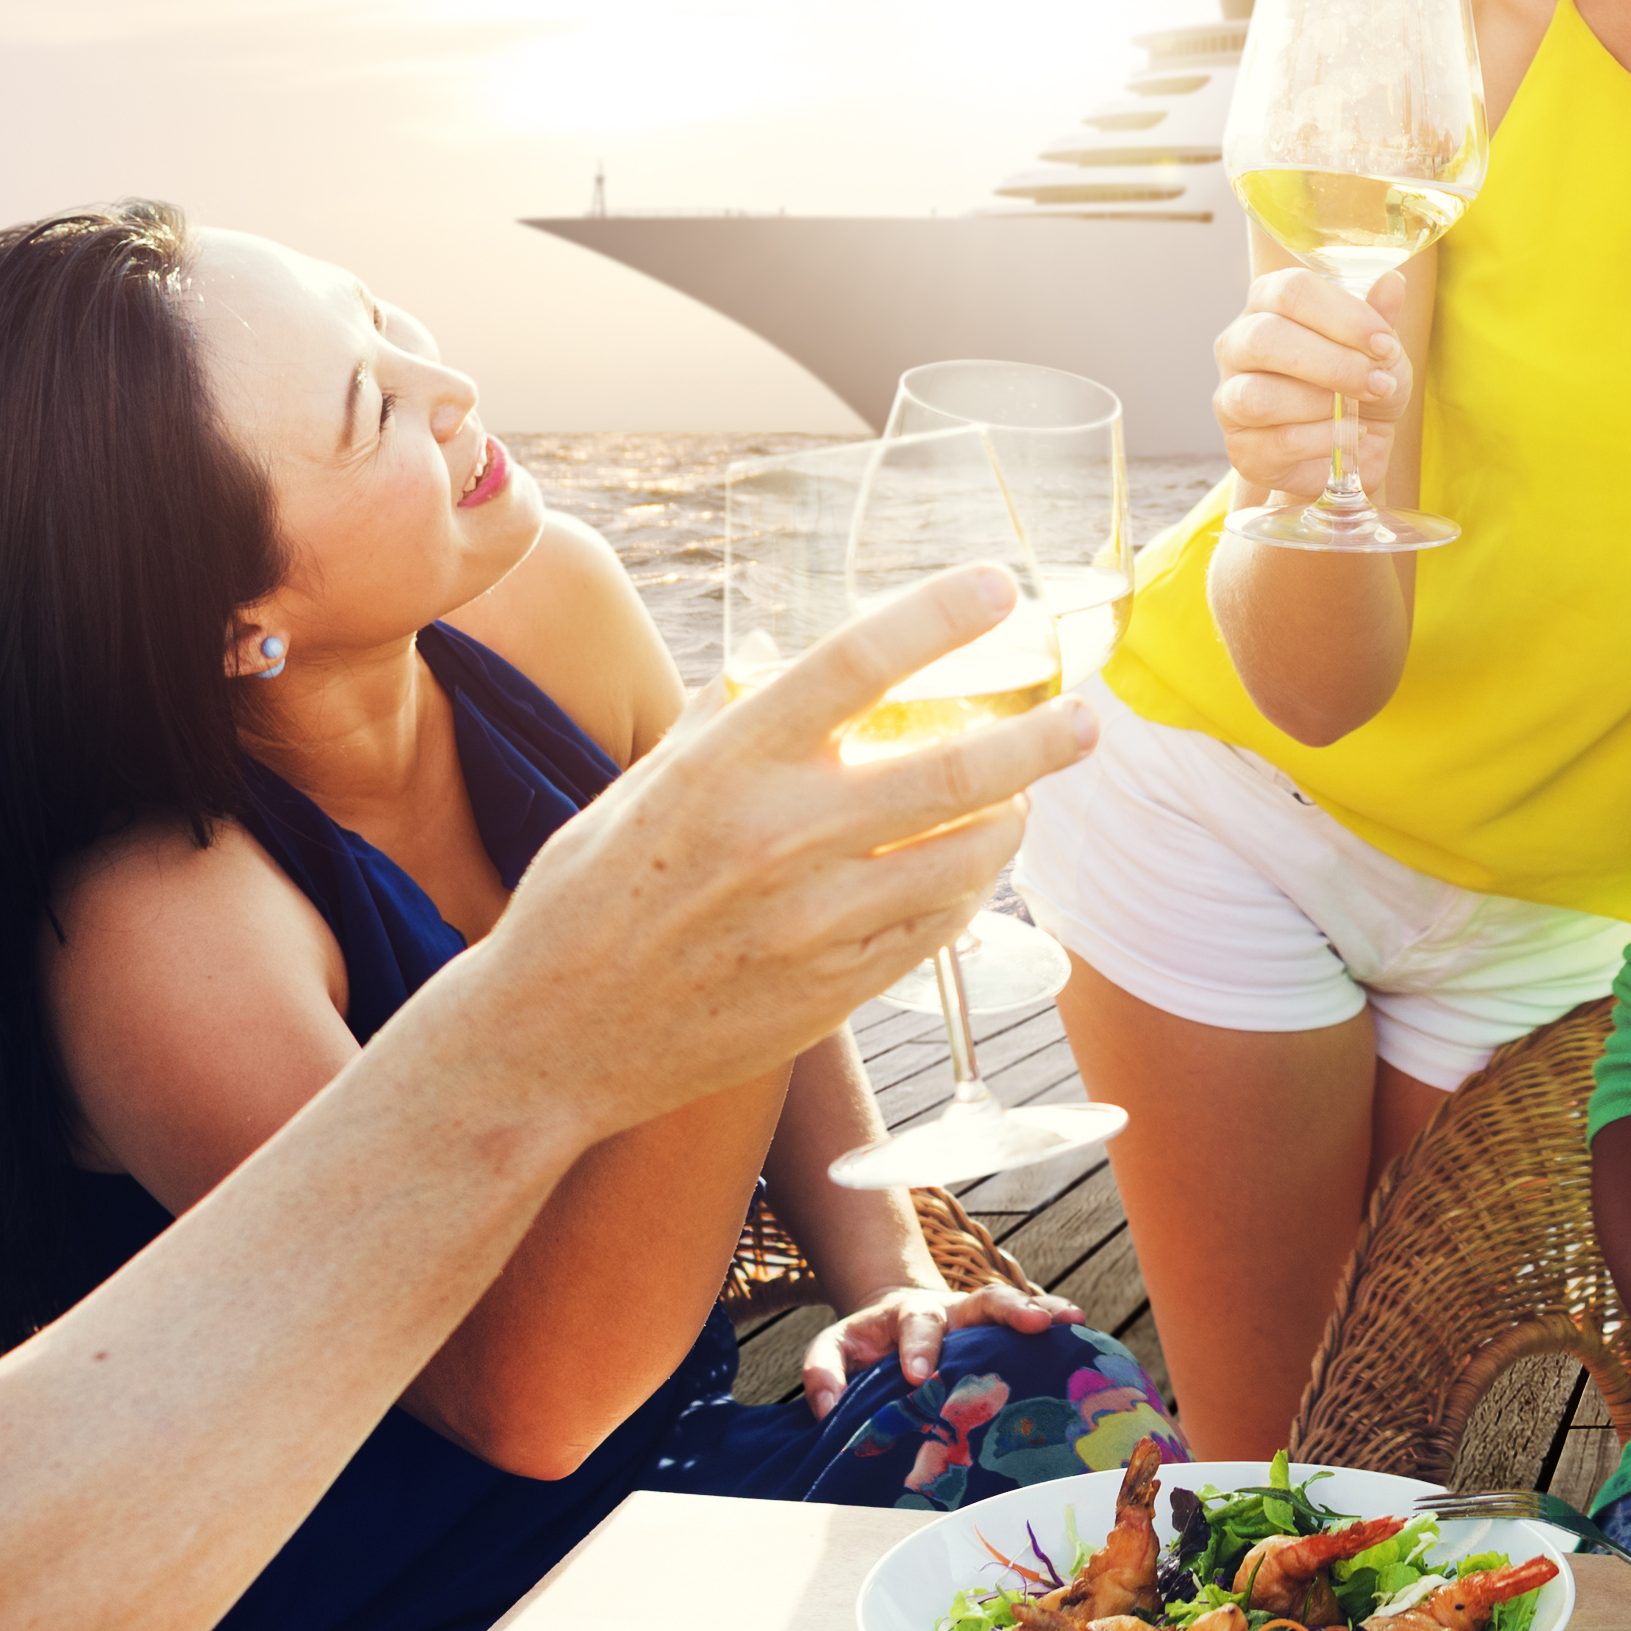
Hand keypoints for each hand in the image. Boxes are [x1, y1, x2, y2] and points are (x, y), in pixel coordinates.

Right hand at [452, 568, 1086, 1137]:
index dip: (940, 616)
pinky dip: (969, 891)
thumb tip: (788, 662)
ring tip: (1022, 799)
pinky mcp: (834, 992)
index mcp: (724, 766)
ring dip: (1012, 821)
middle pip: (953, 770)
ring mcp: (813, 925)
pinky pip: (937, 929)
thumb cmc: (588, 900)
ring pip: (966, 859)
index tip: (1001, 588)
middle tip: (1081, 717)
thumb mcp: (642, 786)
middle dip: (1040, 737)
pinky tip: (969, 870)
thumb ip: (728, 725)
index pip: (855, 663)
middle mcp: (778, 839)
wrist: (549, 1041)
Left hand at [814, 1273, 1075, 1390]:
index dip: (920, 1348)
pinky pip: (1033, 1322)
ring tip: (1071, 1320)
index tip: (919, 1376)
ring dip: (1041, 1310)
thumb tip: (828, 1408)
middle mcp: (952, 1310)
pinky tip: (1081, 1331)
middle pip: (983, 1299)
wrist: (892, 1322)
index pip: (917, 1325)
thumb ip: (824, 1371)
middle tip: (1033, 1324)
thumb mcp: (833, 1348)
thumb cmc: (865, 1343)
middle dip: (1008, 1310)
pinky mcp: (999, 1332)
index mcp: (908, 1314)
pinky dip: (1056, 1320)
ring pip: (1014, 1305)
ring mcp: (979, 1320)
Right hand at [1211, 268, 1401, 518]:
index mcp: (1268, 304)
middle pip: (1265, 338)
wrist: (1343, 452)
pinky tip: (1350, 435)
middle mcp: (1237, 345)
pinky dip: (1324, 439)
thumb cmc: (1355, 387)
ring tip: (1359, 412)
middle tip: (1379, 383)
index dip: (1343, 316)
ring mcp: (1230, 399)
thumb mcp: (1376, 350)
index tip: (1384, 344)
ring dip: (1322, 404)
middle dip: (1333, 363)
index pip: (1291, 290)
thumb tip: (1393, 283)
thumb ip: (1379, 318)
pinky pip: (1277, 441)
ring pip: (1259, 396)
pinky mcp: (1241, 448)